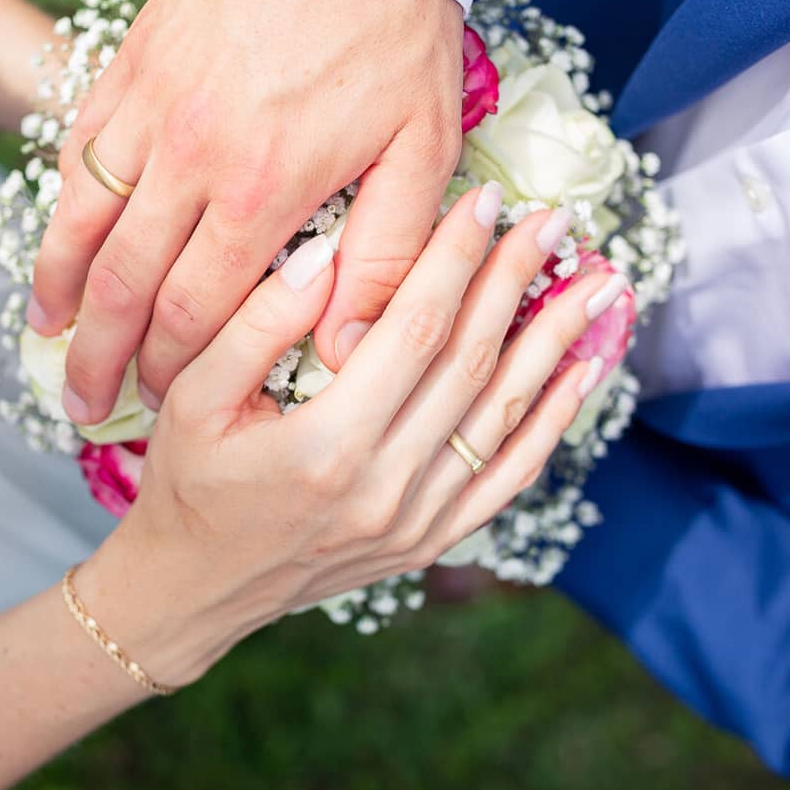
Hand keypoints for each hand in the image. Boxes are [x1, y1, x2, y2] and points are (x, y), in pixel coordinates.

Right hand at [28, 0, 463, 422]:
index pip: (195, 314)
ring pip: (80, 223)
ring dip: (58, 291)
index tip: (157, 407)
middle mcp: (188, 159)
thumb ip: (389, 255)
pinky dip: (60, 209)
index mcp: (262, 191)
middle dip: (97, 356)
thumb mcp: (424, 147)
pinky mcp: (127, 67)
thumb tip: (352, 352)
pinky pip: (75, 154)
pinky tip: (59, 242)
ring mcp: (147, 110)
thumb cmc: (396, 27)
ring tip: (46, 338)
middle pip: (122, 285)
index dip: (170, 372)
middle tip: (80, 405)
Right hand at [77, 185, 628, 685]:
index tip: (487, 200)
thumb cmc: (187, 482)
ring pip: (505, 417)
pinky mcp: (431, 540)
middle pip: (472, 365)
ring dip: (558, 344)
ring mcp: (416, 521)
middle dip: (519, 282)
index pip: (413, 331)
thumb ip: (255, 324)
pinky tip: (583, 372)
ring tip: (602, 283)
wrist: (193, 590)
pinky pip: (509, 477)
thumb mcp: (192, 396)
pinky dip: (552, 422)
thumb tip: (323, 255)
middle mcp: (384, 488)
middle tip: (556, 219)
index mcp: (326, 447)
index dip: (455, 259)